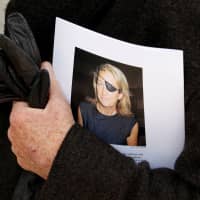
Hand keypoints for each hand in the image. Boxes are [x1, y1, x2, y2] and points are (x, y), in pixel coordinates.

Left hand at [8, 62, 74, 178]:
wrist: (68, 157)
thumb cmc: (62, 133)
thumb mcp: (59, 104)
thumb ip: (51, 84)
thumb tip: (45, 68)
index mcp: (19, 117)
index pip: (21, 102)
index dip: (34, 102)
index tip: (43, 107)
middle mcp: (14, 133)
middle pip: (23, 118)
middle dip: (34, 116)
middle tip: (49, 120)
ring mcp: (18, 148)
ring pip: (24, 133)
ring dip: (34, 131)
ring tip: (49, 132)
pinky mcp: (24, 159)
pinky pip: (26, 147)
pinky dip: (34, 144)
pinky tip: (46, 143)